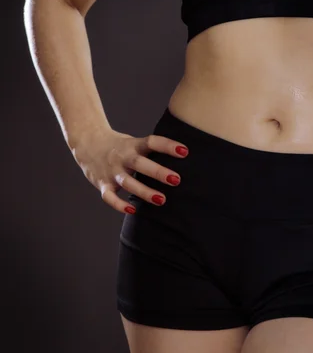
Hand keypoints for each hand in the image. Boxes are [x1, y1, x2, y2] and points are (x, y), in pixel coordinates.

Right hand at [71, 128, 188, 213]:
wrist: (87, 142)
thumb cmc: (120, 146)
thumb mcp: (135, 142)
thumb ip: (154, 149)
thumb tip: (184, 156)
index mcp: (133, 145)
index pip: (152, 142)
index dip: (168, 146)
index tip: (185, 151)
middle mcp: (123, 157)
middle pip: (141, 164)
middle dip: (158, 172)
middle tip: (177, 180)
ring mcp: (112, 171)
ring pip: (127, 183)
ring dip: (144, 192)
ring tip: (162, 200)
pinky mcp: (102, 183)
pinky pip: (109, 196)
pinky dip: (118, 204)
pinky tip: (132, 210)